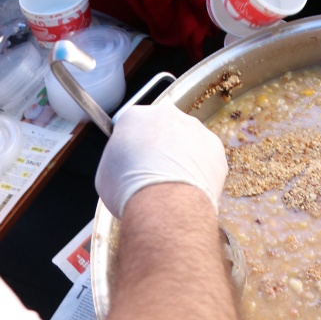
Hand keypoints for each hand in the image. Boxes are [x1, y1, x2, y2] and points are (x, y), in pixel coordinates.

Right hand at [95, 103, 227, 219]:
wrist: (167, 204)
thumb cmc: (131, 190)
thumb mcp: (105, 174)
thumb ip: (117, 158)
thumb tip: (124, 164)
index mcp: (134, 116)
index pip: (131, 125)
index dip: (130, 146)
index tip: (131, 162)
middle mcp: (166, 114)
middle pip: (161, 128)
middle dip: (158, 148)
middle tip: (152, 173)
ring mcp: (194, 128)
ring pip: (186, 140)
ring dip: (180, 157)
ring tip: (173, 185)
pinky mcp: (215, 145)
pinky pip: (205, 155)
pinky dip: (200, 169)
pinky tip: (190, 187)